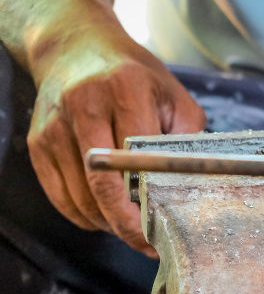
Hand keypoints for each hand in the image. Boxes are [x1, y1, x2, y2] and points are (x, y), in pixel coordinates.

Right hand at [26, 22, 204, 254]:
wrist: (77, 49)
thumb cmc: (135, 78)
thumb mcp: (175, 98)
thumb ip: (188, 139)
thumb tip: (195, 187)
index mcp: (124, 91)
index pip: (135, 161)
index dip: (148, 203)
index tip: (164, 229)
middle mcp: (83, 105)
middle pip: (102, 186)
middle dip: (126, 225)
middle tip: (147, 245)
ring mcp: (54, 126)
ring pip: (80, 197)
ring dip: (106, 223)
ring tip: (131, 229)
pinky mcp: (37, 143)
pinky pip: (60, 196)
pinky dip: (84, 215)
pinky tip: (105, 217)